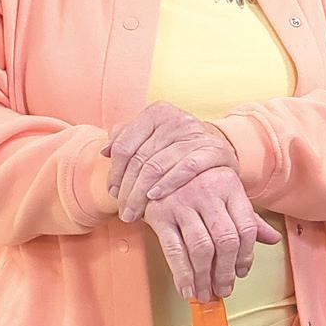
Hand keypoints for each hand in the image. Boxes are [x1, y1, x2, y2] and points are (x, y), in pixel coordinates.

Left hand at [105, 102, 238, 221]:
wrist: (220, 151)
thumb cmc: (178, 148)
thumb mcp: (154, 139)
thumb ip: (128, 140)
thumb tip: (104, 152)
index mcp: (157, 113)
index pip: (124, 145)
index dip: (114, 172)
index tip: (113, 192)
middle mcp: (177, 119)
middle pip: (139, 159)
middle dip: (127, 190)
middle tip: (123, 210)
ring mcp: (196, 134)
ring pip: (157, 166)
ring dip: (141, 195)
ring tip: (135, 213)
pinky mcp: (215, 150)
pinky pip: (186, 168)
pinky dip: (168, 183)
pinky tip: (155, 197)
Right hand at [143, 167, 279, 301]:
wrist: (163, 156)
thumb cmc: (200, 178)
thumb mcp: (228, 191)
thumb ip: (249, 217)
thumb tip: (273, 239)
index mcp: (230, 188)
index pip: (246, 228)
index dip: (246, 256)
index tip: (241, 273)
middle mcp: (208, 195)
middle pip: (226, 241)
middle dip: (226, 272)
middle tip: (224, 290)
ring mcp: (182, 204)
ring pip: (201, 248)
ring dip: (204, 278)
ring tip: (205, 293)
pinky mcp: (160, 214)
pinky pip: (174, 250)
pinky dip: (182, 274)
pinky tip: (186, 288)